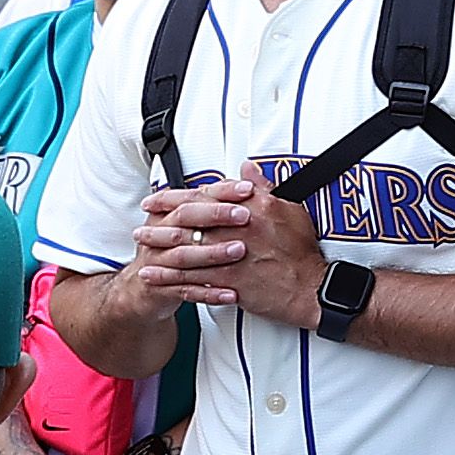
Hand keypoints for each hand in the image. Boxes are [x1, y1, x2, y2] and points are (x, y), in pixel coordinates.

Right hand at [126, 180, 250, 308]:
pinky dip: (208, 292)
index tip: (247, 189)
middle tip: (244, 215)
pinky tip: (229, 292)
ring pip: (185, 254)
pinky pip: (185, 290)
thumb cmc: (172, 251)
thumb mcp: (190, 224)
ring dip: (213, 253)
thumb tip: (249, 177)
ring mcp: (158, 260)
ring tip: (240, 250)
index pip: (195, 195)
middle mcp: (160, 232)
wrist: (142, 289)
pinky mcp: (159, 288)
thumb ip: (216, 202)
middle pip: (186, 218)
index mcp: (168, 213)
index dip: (221, 191)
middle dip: (216, 215)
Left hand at [139, 168, 328, 323]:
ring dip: (159, 253)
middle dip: (160, 227)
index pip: (204, 198)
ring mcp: (232, 257)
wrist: (312, 287)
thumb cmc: (302, 250)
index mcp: (250, 208)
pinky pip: (194, 280)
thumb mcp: (289, 209)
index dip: (174, 198)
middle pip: (188, 225)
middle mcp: (237, 230)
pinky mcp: (230, 283)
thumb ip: (264, 188)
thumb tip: (247, 167)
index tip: (156, 199)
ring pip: (186, 253)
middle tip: (141, 229)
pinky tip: (156, 278)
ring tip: (142, 252)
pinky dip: (171, 279)